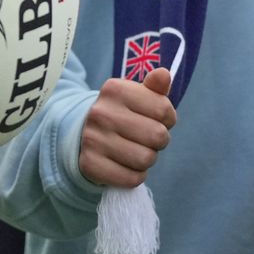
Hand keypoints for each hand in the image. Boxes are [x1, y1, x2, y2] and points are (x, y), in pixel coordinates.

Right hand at [78, 67, 176, 188]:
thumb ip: (154, 87)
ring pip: (146, 159)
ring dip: (147, 159)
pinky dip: (135, 176)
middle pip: (157, 136)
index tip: (156, 119)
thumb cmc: (122, 114)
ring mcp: (93, 139)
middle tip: (147, 138)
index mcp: (115, 89)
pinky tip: (126, 165)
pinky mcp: (90, 165)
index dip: (168, 118)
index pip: (164, 109)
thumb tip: (164, 74)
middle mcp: (101, 113)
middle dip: (159, 141)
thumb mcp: (137, 96)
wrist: (85, 135)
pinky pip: (132, 179)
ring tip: (136, 150)